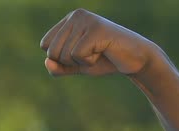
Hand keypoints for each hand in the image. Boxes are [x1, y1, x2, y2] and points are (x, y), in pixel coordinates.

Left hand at [40, 9, 157, 76]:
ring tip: (98, 52)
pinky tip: (103, 52)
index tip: (79, 53)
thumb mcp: (75, 66)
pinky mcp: (96, 29)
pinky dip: (89, 61)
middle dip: (69, 62)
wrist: (134, 60)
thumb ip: (58, 67)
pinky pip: (77, 55)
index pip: (45, 45)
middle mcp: (76, 15)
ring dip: (81, 61)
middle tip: (90, 54)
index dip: (59, 58)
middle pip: (52, 51)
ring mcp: (86, 20)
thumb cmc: (104, 60)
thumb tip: (46, 62)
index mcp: (68, 20)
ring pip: (64, 54)